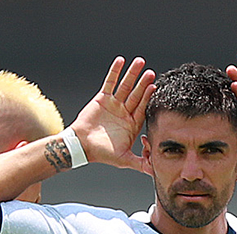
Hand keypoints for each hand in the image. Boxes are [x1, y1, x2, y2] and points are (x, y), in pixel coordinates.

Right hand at [72, 57, 152, 171]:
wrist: (81, 146)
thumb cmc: (101, 153)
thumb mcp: (124, 159)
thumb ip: (140, 163)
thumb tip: (154, 171)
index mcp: (131, 124)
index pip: (143, 108)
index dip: (148, 98)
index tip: (155, 88)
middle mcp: (124, 112)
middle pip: (136, 95)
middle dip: (143, 84)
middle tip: (151, 73)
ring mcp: (114, 104)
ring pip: (125, 86)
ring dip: (132, 74)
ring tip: (139, 62)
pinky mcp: (103, 98)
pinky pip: (110, 82)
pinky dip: (115, 71)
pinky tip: (121, 60)